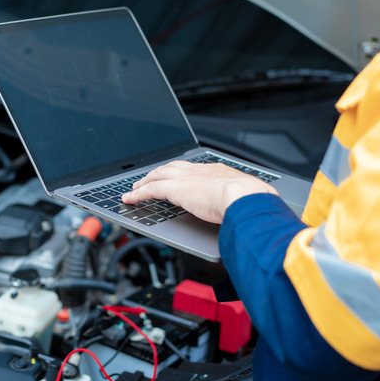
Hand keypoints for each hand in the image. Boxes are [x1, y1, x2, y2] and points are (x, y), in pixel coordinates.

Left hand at [121, 160, 278, 223]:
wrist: (244, 196)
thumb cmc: (250, 200)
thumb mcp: (243, 198)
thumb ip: (236, 202)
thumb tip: (240, 212)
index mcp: (215, 172)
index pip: (192, 169)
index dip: (180, 172)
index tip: (176, 176)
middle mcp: (198, 171)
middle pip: (171, 168)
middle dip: (158, 173)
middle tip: (149, 179)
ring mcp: (185, 178)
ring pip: (158, 175)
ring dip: (145, 181)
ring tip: (136, 188)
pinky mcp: (174, 189)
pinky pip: (150, 190)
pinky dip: (138, 194)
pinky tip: (129, 199)